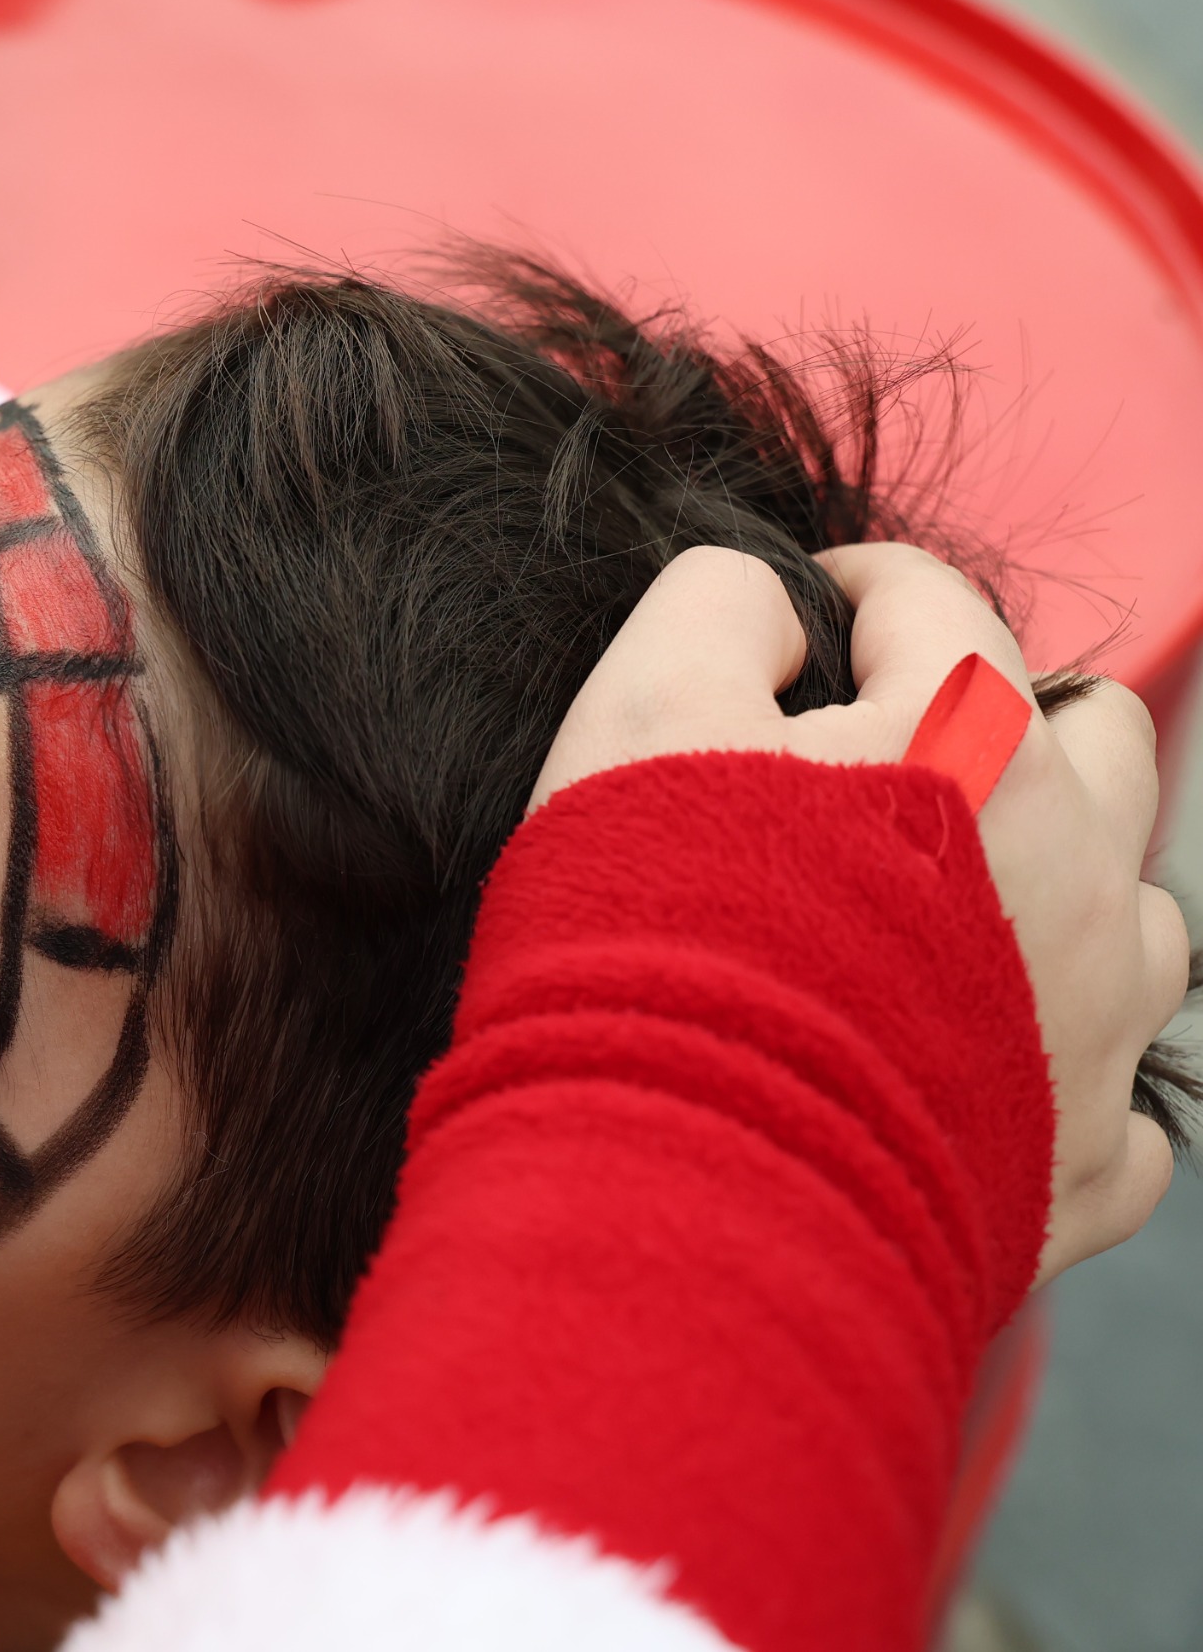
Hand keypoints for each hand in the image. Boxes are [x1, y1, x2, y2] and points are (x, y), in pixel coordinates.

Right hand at [533, 542, 1185, 1283]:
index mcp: (977, 738)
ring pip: (1137, 918)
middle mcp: (1077, 867)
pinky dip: (1058, 1075)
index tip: (794, 620)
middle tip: (890, 760)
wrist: (683, 1184)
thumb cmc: (654, 935)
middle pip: (1097, 738)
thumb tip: (780, 609)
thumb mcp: (636, 709)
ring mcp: (1095, 1023)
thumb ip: (718, 601)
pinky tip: (971, 1076)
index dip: (848, 589)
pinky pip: (1120, 1110)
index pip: (930, 601)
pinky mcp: (1077, 1161)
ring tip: (944, 922)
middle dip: (1008, 720)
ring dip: (1060, 892)